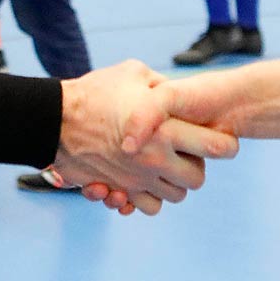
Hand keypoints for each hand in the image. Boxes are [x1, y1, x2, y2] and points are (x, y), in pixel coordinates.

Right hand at [53, 61, 237, 214]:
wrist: (53, 122)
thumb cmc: (94, 93)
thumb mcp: (133, 74)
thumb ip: (161, 84)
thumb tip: (176, 90)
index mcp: (166, 130)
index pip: (217, 148)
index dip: (226, 145)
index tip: (222, 141)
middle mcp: (156, 161)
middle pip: (198, 179)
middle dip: (196, 167)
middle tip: (184, 152)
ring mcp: (137, 180)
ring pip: (175, 196)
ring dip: (173, 183)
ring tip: (162, 165)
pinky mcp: (119, 191)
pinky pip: (148, 207)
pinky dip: (149, 197)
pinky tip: (142, 179)